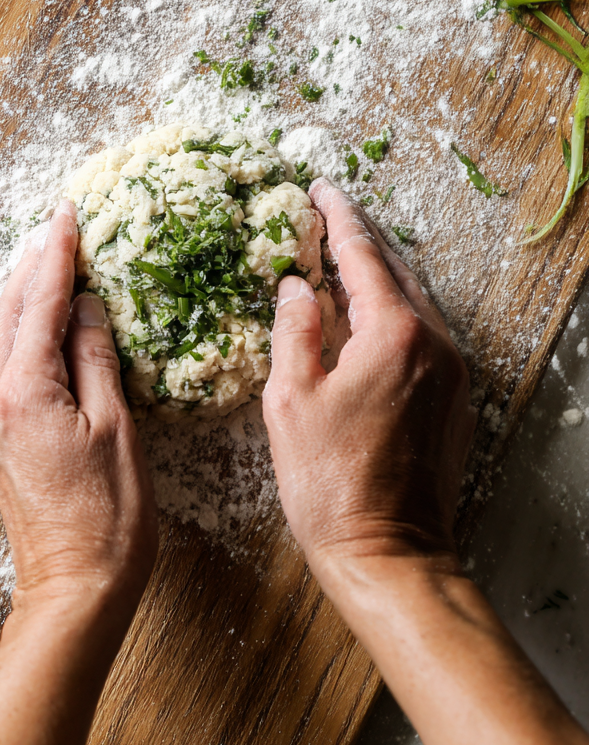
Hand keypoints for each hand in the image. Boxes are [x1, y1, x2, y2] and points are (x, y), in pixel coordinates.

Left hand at [0, 200, 157, 627]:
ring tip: (47, 259)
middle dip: (31, 265)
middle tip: (57, 226)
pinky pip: (4, 364)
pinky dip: (21, 329)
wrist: (74, 589)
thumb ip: (96, 359)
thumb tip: (86, 306)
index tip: (68, 215)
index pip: (38, 303)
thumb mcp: (116, 428)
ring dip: (22, 294)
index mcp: (24, 391)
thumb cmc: (107, 518)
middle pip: (6, 312)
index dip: (56, 255)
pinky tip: (41, 321)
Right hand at [263, 179, 474, 603]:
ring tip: (346, 257)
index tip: (319, 190)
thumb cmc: (332, 486)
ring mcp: (451, 372)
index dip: (337, 218)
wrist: (392, 554)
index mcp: (394, 335)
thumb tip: (295, 287)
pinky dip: (397, 310)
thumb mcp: (290, 401)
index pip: (363, 256)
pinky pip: (427, 333)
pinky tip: (371, 316)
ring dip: (382, 273)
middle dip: (362, 238)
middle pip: (398, 269)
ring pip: (417, 300)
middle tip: (329, 213)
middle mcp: (434, 344)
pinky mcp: (454, 399)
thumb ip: (294, 331)